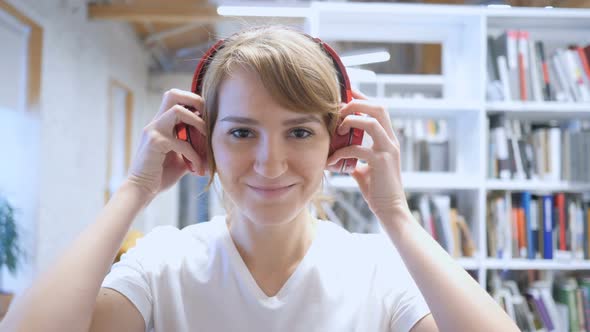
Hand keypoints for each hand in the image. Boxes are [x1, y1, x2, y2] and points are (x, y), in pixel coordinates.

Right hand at [127, 89, 206, 196]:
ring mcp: (153, 131)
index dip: (194, 102)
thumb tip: (214, 150)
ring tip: (208, 141)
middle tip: (208, 119)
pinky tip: (199, 168)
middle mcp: (156, 123)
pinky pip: (181, 142)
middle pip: (173, 94)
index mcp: (162, 124)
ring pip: (178, 111)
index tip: (209, 118)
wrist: (142, 190)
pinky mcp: (154, 143)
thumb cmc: (160, 175)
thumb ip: (194, 150)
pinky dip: (195, 155)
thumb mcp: (182, 159)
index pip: (176, 99)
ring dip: (198, 123)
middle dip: (195, 101)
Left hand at [326, 89, 407, 219]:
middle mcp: (391, 141)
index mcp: (388, 139)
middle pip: (378, 108)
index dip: (362, 98)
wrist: (390, 210)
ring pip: (371, 122)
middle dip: (356, 104)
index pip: (378, 109)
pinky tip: (331, 161)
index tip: (345, 94)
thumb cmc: (378, 191)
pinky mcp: (381, 162)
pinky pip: (358, 149)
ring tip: (336, 130)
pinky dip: (341, 152)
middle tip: (338, 110)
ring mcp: (388, 150)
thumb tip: (340, 154)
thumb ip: (356, 158)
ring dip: (350, 121)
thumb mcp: (365, 170)